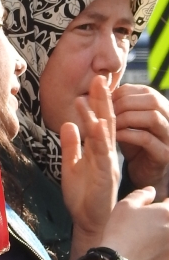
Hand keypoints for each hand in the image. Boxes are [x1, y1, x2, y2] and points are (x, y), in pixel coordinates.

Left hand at [60, 74, 119, 237]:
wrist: (88, 222)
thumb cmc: (82, 196)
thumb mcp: (71, 165)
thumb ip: (71, 145)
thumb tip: (68, 124)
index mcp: (98, 150)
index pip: (99, 121)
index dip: (96, 102)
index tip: (93, 82)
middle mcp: (106, 153)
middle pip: (105, 121)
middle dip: (102, 99)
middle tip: (99, 77)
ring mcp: (107, 163)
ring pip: (105, 134)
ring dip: (100, 112)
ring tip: (96, 92)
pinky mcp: (105, 176)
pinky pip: (103, 154)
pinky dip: (99, 139)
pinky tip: (95, 124)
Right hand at [100, 186, 168, 259]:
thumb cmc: (120, 230)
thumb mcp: (125, 205)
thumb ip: (142, 195)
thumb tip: (152, 190)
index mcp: (166, 214)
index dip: (163, 205)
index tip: (155, 210)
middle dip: (161, 224)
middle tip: (146, 229)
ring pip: (167, 243)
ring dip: (160, 241)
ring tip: (143, 244)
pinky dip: (157, 258)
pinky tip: (143, 258)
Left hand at [114, 83, 168, 199]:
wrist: (144, 171)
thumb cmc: (133, 143)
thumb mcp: (126, 120)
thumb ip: (119, 105)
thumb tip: (98, 88)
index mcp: (160, 107)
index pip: (144, 90)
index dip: (121, 93)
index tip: (103, 102)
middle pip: (151, 100)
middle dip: (124, 104)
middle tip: (105, 113)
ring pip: (153, 117)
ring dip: (127, 118)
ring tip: (110, 125)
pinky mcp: (164, 154)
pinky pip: (147, 140)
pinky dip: (128, 135)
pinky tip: (114, 137)